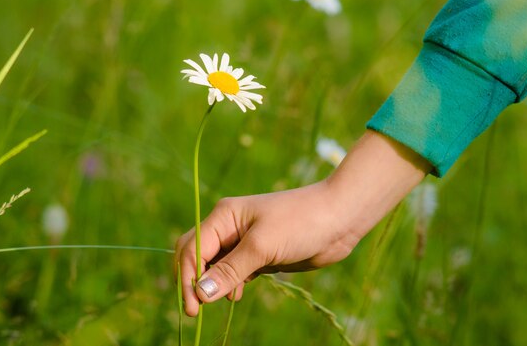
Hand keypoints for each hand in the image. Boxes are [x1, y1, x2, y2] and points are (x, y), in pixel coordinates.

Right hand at [175, 130, 431, 315]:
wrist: (340, 217)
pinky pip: (234, 271)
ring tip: (221, 301)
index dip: (187, 277)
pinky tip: (237, 295)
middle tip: (197, 309)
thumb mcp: (262, 246)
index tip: (193, 307)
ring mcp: (245, 241)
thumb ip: (230, 270)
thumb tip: (200, 293)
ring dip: (211, 283)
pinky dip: (229, 284)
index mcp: (224, 216)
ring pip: (214, 265)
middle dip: (193, 280)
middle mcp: (229, 227)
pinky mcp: (260, 254)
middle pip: (196, 255)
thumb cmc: (301, 222)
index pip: (191, 248)